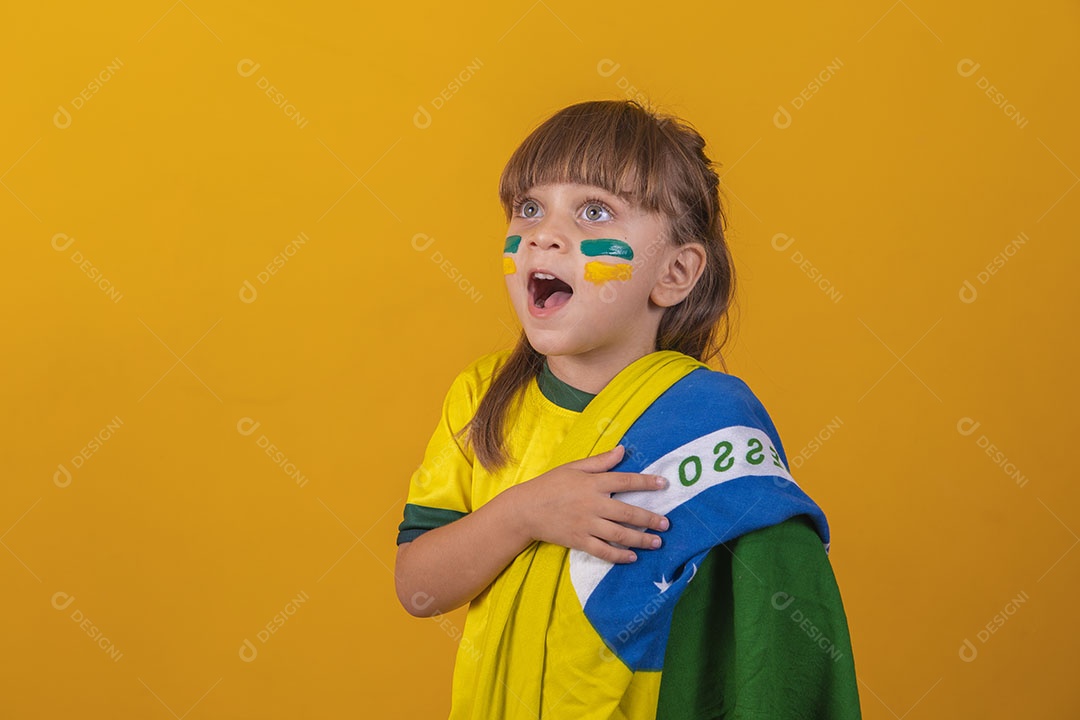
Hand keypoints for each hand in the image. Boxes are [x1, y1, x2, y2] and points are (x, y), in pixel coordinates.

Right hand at [510, 444, 669, 562]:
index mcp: (592, 483)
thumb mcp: (574, 467)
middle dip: (650, 519)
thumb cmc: (550, 485)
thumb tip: (623, 450)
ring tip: (657, 542)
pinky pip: (603, 550)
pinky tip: (632, 557)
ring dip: (640, 539)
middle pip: (627, 512)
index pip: (625, 481)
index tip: (664, 484)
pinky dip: (619, 556)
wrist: (525, 509)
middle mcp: (592, 504)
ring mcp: (586, 524)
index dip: (646, 482)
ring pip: (619, 534)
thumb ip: (600, 461)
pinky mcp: (579, 540)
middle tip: (666, 524)